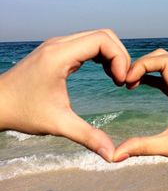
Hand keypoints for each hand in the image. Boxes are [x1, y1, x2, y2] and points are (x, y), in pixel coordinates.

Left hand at [0, 29, 130, 161]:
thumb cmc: (22, 112)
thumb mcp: (58, 124)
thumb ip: (88, 137)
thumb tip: (112, 155)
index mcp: (60, 55)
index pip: (102, 40)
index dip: (119, 58)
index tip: (121, 82)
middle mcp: (60, 44)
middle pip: (104, 35)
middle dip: (120, 56)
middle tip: (123, 81)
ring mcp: (59, 45)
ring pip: (97, 38)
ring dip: (113, 55)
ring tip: (117, 79)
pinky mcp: (58, 51)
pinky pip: (88, 45)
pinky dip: (103, 56)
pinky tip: (106, 74)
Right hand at [114, 49, 167, 172]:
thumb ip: (142, 147)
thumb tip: (115, 155)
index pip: (164, 62)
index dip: (142, 64)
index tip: (127, 80)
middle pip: (164, 57)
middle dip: (142, 63)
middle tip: (125, 80)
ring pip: (166, 64)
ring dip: (147, 68)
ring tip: (129, 83)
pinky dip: (152, 75)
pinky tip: (139, 85)